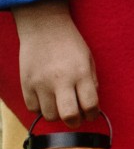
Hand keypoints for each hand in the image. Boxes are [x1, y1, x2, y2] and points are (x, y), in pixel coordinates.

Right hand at [12, 0, 99, 126]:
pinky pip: (33, 108)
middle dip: (75, 121)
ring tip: (59, 104)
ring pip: (50, 115)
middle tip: (75, 116)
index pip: (90, 106)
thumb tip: (90, 107)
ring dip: (57, 114)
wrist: (44, 27)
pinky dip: (40, 108)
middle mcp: (60, 80)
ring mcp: (41, 83)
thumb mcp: (88, 61)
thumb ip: (91, 84)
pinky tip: (46, 99)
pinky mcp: (26, 83)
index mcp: (81, 74)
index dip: (92, 114)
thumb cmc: (70, 44)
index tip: (90, 113)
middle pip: (69, 116)